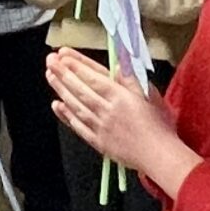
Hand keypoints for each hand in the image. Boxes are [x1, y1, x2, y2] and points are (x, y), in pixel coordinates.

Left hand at [49, 48, 183, 178]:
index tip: (64, 54)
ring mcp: (100, 126)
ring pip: (76, 105)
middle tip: (50, 60)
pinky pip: (78, 126)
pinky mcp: (98, 141)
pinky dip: (66, 115)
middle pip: (80, 89)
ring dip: (61, 89)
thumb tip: (119, 63)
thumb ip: (132, 78)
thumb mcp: (150, 94)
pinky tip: (57, 105)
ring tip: (50, 76)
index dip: (77, 64)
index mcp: (120, 96)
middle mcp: (106, 109)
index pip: (93, 76)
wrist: (159, 155)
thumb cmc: (159, 125)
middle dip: (63, 73)